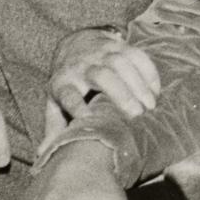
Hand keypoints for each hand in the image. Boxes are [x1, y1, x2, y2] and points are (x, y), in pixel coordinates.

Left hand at [45, 29, 159, 135]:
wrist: (76, 45)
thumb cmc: (68, 84)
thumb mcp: (55, 104)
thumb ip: (55, 128)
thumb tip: (44, 154)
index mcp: (62, 83)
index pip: (68, 94)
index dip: (76, 106)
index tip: (88, 118)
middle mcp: (81, 66)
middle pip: (102, 76)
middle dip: (121, 95)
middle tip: (137, 115)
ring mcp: (102, 53)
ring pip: (122, 64)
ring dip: (139, 85)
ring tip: (150, 105)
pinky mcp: (120, 45)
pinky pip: (138, 55)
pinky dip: (149, 73)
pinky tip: (155, 91)